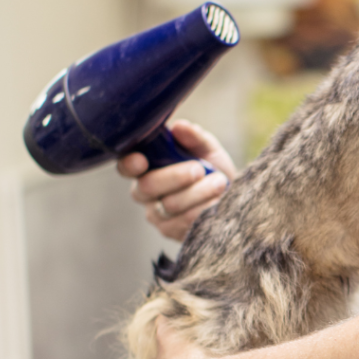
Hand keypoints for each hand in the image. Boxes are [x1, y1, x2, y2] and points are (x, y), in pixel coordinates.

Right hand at [118, 120, 235, 240]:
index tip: (143, 160)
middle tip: (200, 169)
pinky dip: (205, 209)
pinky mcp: (170, 231)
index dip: (130, 164)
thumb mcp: (207, 149)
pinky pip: (184, 222)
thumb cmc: (212, 168)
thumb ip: (194, 137)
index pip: (126, 166)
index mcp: (147, 166)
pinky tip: (217, 201)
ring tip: (220, 182)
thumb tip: (180, 126)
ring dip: (198, 192)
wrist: (231, 196)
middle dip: (176, 177)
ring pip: (169, 205)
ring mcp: (156, 214)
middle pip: (147, 187)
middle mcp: (145, 191)